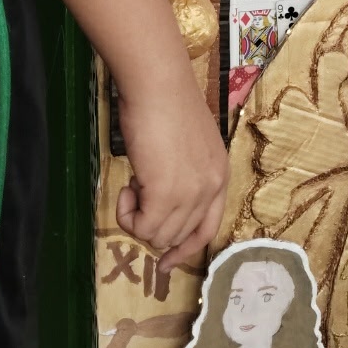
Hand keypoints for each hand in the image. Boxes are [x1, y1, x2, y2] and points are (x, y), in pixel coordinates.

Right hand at [114, 66, 228, 272]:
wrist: (158, 86)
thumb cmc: (166, 106)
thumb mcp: (186, 147)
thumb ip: (181, 176)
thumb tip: (157, 201)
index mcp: (220, 177)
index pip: (207, 230)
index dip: (185, 249)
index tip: (166, 261)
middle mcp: (212, 189)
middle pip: (179, 236)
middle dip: (152, 223)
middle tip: (138, 191)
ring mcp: (192, 194)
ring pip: (158, 236)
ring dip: (137, 217)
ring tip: (134, 183)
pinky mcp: (167, 194)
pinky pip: (141, 228)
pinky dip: (127, 214)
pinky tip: (128, 185)